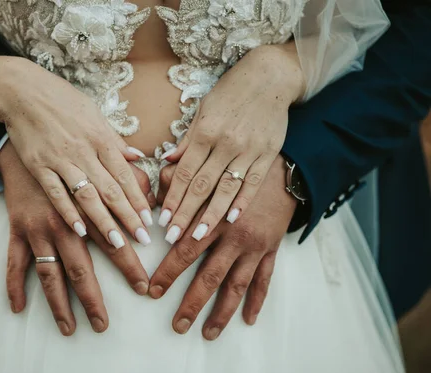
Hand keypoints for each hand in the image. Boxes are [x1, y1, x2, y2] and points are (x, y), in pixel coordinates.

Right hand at [0, 59, 152, 248]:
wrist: (21, 91)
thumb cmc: (61, 100)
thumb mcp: (94, 114)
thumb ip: (115, 139)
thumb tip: (138, 156)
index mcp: (100, 138)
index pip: (124, 175)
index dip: (138, 199)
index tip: (149, 219)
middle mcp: (84, 151)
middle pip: (110, 190)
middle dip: (128, 217)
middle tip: (142, 239)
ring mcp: (61, 160)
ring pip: (87, 196)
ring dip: (104, 221)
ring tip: (118, 243)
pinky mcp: (39, 167)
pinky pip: (57, 194)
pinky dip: (69, 212)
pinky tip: (80, 230)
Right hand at [0, 142, 155, 334]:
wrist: (27, 137)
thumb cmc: (71, 151)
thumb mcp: (104, 159)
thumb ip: (130, 177)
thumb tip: (155, 196)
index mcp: (88, 208)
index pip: (114, 243)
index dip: (130, 265)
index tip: (144, 287)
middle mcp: (63, 223)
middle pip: (81, 268)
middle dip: (94, 299)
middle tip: (103, 325)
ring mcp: (38, 228)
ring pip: (49, 274)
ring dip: (58, 304)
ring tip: (69, 328)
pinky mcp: (17, 229)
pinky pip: (14, 262)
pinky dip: (13, 285)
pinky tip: (18, 308)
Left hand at [150, 156, 296, 339]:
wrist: (283, 169)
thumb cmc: (236, 169)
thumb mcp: (206, 171)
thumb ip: (177, 183)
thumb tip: (152, 201)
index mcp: (214, 216)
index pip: (186, 249)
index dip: (168, 272)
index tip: (153, 291)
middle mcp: (235, 235)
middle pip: (211, 275)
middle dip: (192, 302)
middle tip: (178, 325)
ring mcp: (256, 246)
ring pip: (237, 285)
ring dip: (223, 312)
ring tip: (208, 333)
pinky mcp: (272, 249)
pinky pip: (265, 280)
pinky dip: (257, 300)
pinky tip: (248, 319)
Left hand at [158, 44, 303, 244]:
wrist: (270, 77)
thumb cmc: (231, 92)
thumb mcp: (203, 109)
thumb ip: (187, 139)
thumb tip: (167, 159)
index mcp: (205, 132)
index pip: (184, 172)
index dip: (172, 198)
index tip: (163, 219)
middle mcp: (225, 143)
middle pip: (201, 185)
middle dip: (185, 213)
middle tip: (173, 236)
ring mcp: (248, 150)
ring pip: (226, 189)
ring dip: (211, 215)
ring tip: (198, 236)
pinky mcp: (267, 153)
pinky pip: (253, 182)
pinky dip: (243, 201)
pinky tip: (232, 219)